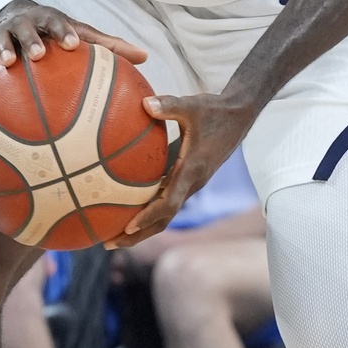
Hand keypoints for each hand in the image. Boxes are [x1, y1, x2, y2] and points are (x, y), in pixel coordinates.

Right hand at [0, 0, 146, 82]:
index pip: (58, 22)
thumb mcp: (77, 32)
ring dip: (1, 50)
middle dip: (32, 40)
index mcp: (49, 20)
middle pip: (26, 29)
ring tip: (7, 64)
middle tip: (39, 55)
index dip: (64, 32)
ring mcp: (2, 35)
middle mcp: (24, 25)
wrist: (13, 14)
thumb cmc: (55, 30)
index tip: (73, 45)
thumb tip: (145, 57)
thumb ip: (107, 46)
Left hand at [111, 90, 252, 246]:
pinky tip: (124, 207)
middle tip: (108, 243)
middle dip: (138, 235)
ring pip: (165, 213)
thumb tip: (144, 104)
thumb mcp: (192, 105)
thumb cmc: (214, 110)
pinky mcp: (187, 178)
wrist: (239, 116)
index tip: (127, 227)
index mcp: (192, 170)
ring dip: (141, 227)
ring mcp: (190, 183)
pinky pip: (166, 200)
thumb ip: (169, 105)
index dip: (148, 216)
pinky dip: (147, 209)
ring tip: (111, 235)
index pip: (169, 202)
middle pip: (164, 219)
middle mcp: (192, 182)